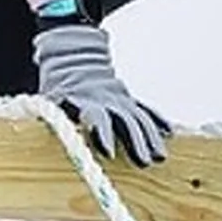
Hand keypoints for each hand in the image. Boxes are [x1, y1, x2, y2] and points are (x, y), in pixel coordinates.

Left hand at [32, 23, 168, 165]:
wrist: (76, 58)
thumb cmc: (59, 86)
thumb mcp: (52, 99)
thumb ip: (58, 112)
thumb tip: (57, 127)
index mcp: (87, 100)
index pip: (96, 118)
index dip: (102, 134)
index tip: (109, 153)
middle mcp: (107, 100)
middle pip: (125, 122)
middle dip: (135, 142)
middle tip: (143, 162)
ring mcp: (121, 99)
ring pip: (139, 118)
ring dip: (150, 138)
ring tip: (159, 158)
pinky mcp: (129, 99)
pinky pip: (147, 110)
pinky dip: (157, 121)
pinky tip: (169, 133)